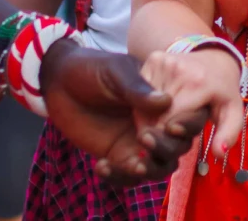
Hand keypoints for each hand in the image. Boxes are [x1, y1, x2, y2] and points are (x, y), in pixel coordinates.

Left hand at [41, 39, 198, 184]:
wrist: (58, 82)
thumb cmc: (92, 68)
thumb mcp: (116, 72)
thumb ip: (137, 87)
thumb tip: (165, 102)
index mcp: (165, 99)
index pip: (190, 116)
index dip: (189, 124)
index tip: (172, 125)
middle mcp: (157, 123)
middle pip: (179, 146)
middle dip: (167, 149)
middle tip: (144, 139)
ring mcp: (138, 142)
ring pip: (159, 167)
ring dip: (150, 170)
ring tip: (130, 164)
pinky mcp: (118, 156)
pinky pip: (128, 176)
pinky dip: (120, 178)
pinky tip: (101, 166)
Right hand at [140, 45, 245, 159]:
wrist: (214, 57)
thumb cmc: (222, 90)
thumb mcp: (232, 112)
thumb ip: (228, 133)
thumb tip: (219, 153)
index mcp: (199, 84)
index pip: (170, 122)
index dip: (169, 138)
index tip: (173, 140)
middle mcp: (178, 69)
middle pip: (155, 115)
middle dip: (159, 130)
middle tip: (168, 132)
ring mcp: (163, 62)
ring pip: (144, 104)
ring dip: (149, 118)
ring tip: (163, 119)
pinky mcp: (152, 59)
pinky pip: (140, 92)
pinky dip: (144, 104)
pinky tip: (156, 106)